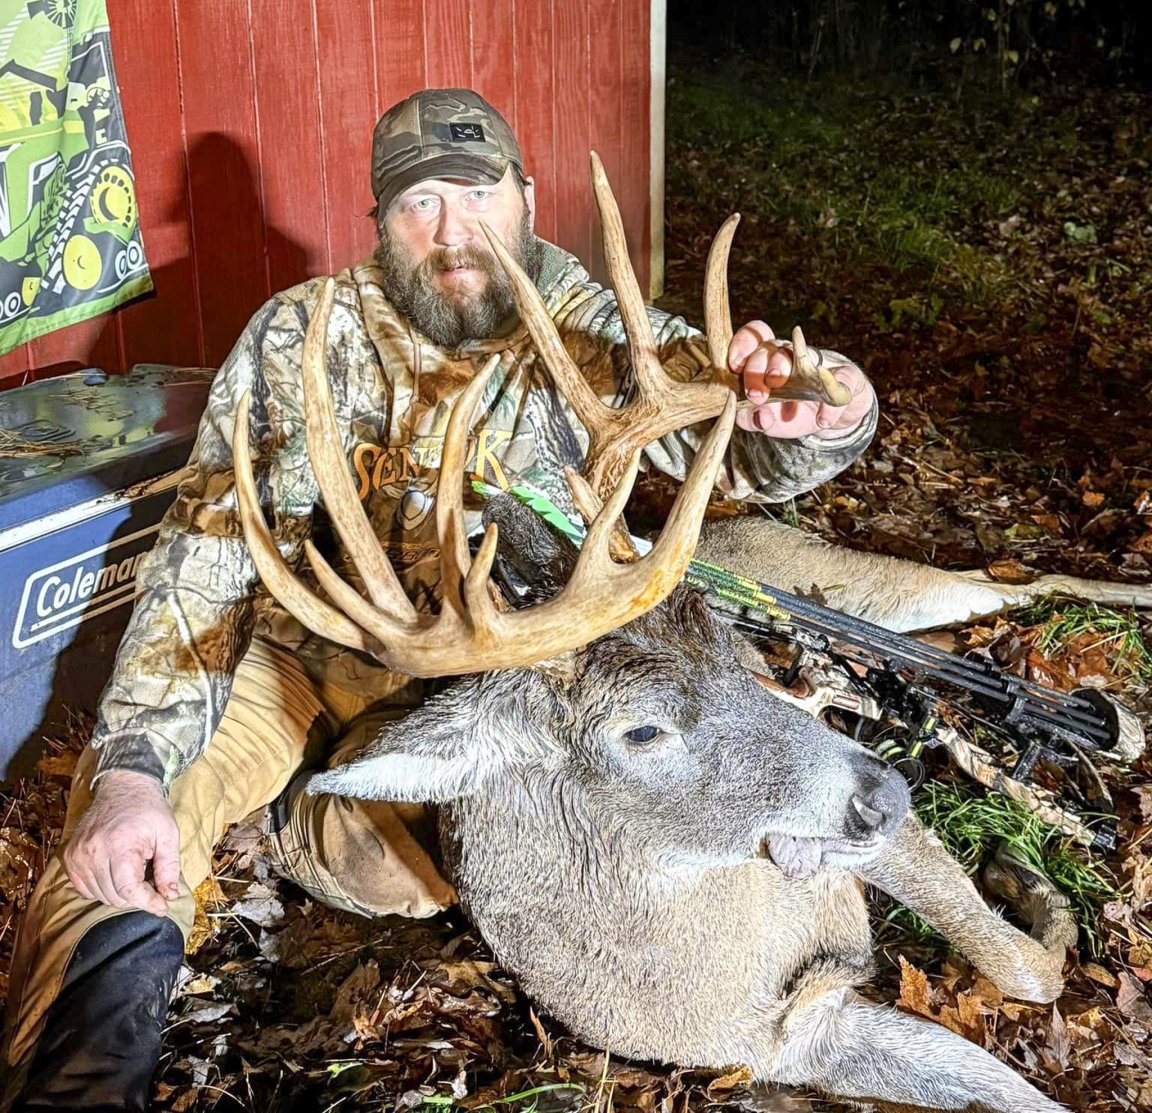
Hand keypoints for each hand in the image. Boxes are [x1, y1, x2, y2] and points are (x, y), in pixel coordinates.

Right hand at [63, 770, 181, 916]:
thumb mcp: (168, 834)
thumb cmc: (149, 810)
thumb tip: (169, 897)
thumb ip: (170, 867)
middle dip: (137, 897)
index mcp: (119, 846)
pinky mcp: (69, 858)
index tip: (162, 908)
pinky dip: (102, 888)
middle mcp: (92, 852)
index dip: (148, 903)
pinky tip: (116, 874)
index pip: (129, 890)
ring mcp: (77, 856)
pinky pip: (85, 888)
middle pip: (115, 896)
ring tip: (135, 873)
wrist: (123, 787)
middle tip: (151, 883)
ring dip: (120, 893)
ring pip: (100, 895)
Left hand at [729, 320, 873, 438]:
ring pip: (803, 354)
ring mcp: (817, 363)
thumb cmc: (786, 411)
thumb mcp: (766, 419)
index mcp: (763, 361)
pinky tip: (823, 420)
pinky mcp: (844, 376)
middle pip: (770, 347)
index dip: (742, 345)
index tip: (734, 365)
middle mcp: (788, 355)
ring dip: (792, 373)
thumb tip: (750, 417)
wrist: (826, 416)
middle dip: (759, 368)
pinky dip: (831, 404)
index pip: (752, 339)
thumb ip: (751, 419)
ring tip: (787, 402)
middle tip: (756, 395)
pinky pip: (841, 381)